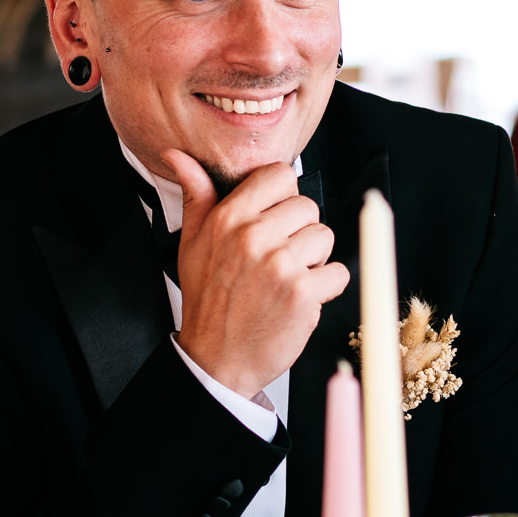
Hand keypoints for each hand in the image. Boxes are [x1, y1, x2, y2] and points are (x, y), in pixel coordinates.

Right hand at [168, 153, 350, 398]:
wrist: (216, 359)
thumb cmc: (207, 300)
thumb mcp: (191, 242)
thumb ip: (196, 195)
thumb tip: (179, 156)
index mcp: (229, 218)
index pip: (281, 175)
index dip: (284, 197)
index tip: (276, 218)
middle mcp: (254, 236)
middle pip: (308, 207)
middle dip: (300, 232)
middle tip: (278, 259)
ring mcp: (280, 265)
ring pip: (325, 238)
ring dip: (314, 260)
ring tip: (286, 280)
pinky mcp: (303, 293)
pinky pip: (338, 273)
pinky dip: (326, 288)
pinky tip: (299, 298)